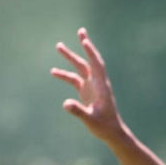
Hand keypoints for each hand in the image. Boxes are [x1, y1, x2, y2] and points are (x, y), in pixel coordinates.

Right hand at [52, 27, 121, 141]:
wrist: (111, 133)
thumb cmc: (104, 127)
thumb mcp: (91, 120)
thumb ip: (78, 111)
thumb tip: (65, 104)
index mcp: (101, 87)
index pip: (96, 65)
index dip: (91, 52)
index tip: (85, 41)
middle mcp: (97, 83)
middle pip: (89, 61)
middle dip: (85, 46)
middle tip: (81, 31)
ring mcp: (91, 87)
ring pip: (80, 68)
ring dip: (70, 57)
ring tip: (58, 46)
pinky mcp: (86, 93)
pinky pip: (74, 80)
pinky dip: (65, 75)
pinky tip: (53, 72)